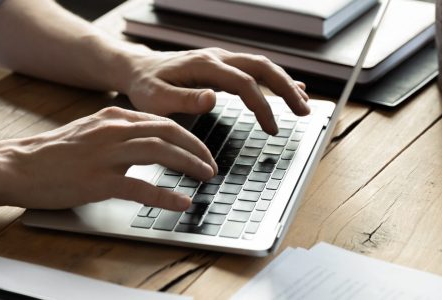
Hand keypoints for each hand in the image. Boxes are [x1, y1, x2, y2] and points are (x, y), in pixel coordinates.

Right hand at [0, 107, 217, 210]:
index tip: (200, 149)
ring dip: (189, 165)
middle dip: (196, 148)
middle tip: (210, 165)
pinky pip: (141, 187)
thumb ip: (116, 133)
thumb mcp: (88, 132)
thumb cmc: (50, 154)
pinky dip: (166, 195)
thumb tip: (145, 142)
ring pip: (161, 153)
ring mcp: (106, 155)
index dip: (187, 136)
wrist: (17, 165)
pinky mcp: (98, 181)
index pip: (161, 121)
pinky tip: (181, 203)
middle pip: (168, 133)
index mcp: (112, 118)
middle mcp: (113, 131)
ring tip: (205, 177)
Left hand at [120, 47, 309, 134]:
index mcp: (204, 65)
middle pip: (262, 67)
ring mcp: (221, 59)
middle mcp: (217, 57)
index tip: (272, 128)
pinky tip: (293, 88)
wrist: (137, 69)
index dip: (262, 105)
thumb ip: (184, 100)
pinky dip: (275, 79)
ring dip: (285, 83)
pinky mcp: (222, 66)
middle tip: (304, 112)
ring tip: (303, 105)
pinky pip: (254, 69)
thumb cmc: (145, 87)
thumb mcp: (156, 99)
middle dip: (286, 89)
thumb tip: (212, 98)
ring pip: (262, 66)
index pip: (243, 83)